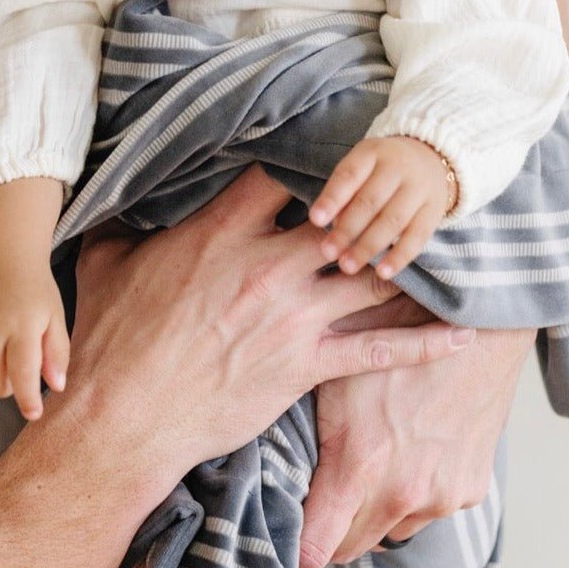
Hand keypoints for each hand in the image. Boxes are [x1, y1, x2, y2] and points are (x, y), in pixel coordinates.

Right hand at [0, 269, 69, 420]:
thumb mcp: (55, 316)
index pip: (22, 372)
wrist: (2, 259)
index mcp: (21, 325)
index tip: (34, 414)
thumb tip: (56, 387)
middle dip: (7, 392)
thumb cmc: (34, 289)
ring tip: (2, 381)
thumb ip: (58, 352)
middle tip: (19, 380)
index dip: (27, 400)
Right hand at [66, 166, 475, 473]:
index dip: (306, 159)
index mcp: (220, 233)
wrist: (123, 416)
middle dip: (367, 210)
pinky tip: (461, 334)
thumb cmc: (112, 339)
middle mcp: (267, 266)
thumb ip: (122, 223)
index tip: (326, 151)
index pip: (279, 176)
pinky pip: (376, 350)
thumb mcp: (107, 263)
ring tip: (438, 250)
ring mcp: (292, 317)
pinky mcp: (304, 365)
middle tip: (395, 196)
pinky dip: (423, 343)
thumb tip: (111, 197)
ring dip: (405, 265)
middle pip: (341, 222)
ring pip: (369, 279)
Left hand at [297, 320, 535, 567]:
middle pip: (351, 547)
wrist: (477, 324)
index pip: (316, 547)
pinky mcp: (471, 488)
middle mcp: (404, 493)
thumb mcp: (335, 375)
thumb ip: (306, 432)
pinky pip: (430, 509)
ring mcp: (442, 495)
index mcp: (361, 465)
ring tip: (371, 461)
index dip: (295, 557)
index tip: (284, 560)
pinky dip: (416, 492)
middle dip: (332, 530)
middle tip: (319, 501)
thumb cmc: (393, 335)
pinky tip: (410, 449)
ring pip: (392, 528)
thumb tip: (267, 467)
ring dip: (376, 510)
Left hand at [309, 135, 452, 279]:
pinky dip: (400, 257)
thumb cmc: (380, 168)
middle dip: (347, 229)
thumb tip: (330, 225)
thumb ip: (344, 192)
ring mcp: (420, 189)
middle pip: (370, 201)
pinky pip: (418, 237)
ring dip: (368, 246)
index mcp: (372, 152)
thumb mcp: (361, 166)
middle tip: (327, 252)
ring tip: (347, 266)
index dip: (332, 198)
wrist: (431, 157)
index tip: (315, 220)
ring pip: (393, 221)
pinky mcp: (435, 211)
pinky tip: (383, 273)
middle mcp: (398, 167)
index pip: (350, 174)